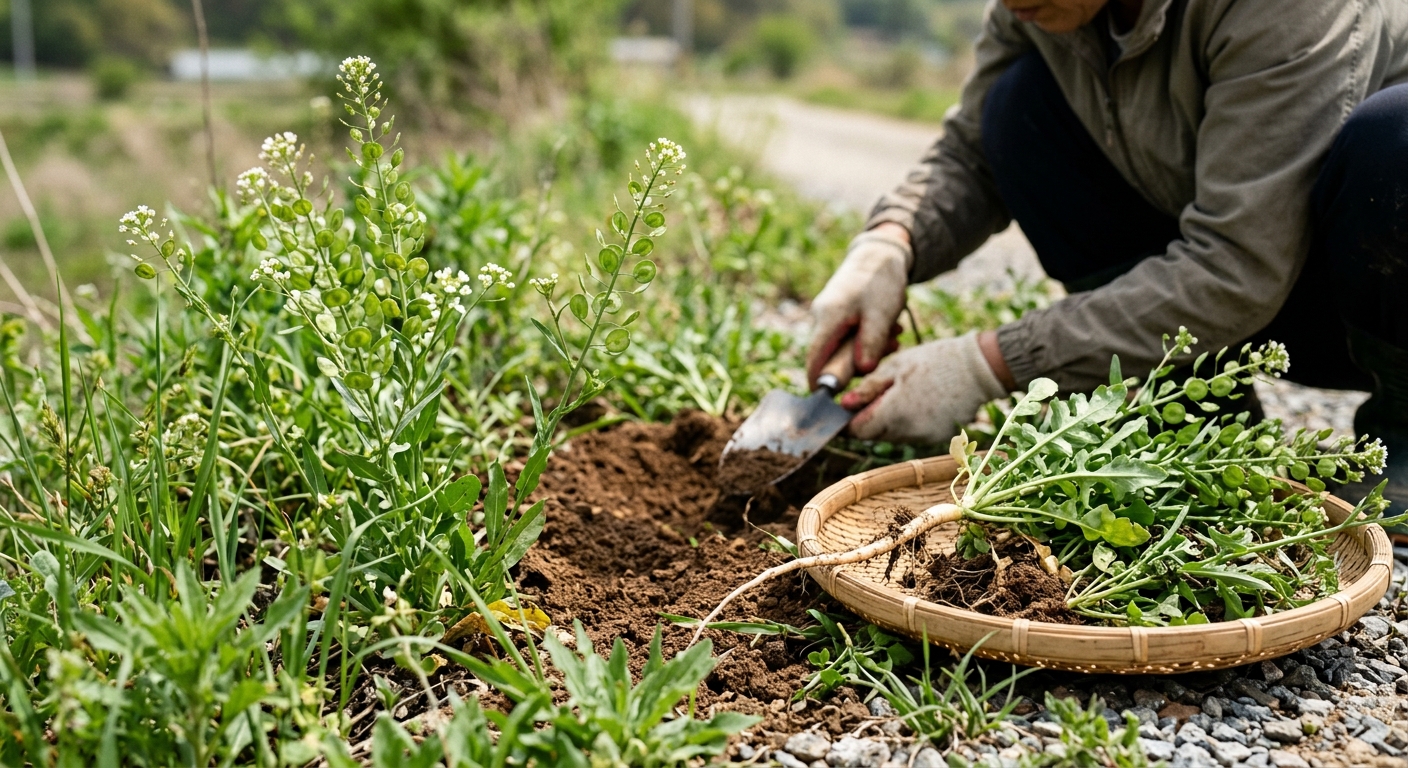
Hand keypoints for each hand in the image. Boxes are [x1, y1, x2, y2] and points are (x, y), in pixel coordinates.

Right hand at [807, 225, 911, 386]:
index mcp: (827, 320)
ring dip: (870, 349)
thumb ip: (870, 343)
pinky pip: (852, 337)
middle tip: (889, 350)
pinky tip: (891, 331)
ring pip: (845, 348)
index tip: (834, 403)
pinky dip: (871, 339)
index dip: (820, 384)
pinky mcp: (842, 315)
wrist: (881, 252)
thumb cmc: (880, 280)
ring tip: (894, 336)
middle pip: (831, 358)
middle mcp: (823, 319)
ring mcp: (831, 317)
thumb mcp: (880, 313)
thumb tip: (862, 371)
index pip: (814, 362)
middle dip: (859, 363)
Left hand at [842, 332, 1009, 442]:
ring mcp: (925, 437)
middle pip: (874, 435)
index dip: (850, 420)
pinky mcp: (938, 438)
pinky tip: (921, 402)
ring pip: (894, 436)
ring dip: (890, 421)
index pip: (858, 432)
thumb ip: (868, 388)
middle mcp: (908, 432)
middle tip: (879, 393)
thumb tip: (844, 404)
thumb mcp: (895, 366)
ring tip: (903, 394)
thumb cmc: (934, 360)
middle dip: (870, 419)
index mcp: (894, 413)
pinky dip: (910, 423)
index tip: (851, 406)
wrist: (978, 369)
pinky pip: (913, 435)